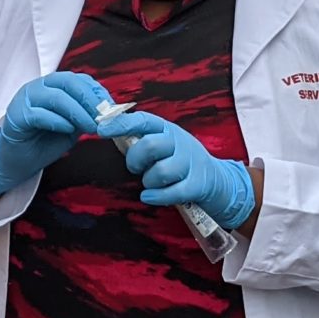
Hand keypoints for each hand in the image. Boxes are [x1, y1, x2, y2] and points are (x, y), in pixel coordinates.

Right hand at [0, 71, 113, 197]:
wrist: (18, 161)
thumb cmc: (44, 142)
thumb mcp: (72, 126)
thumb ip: (86, 116)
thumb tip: (108, 113)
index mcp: (52, 86)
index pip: (78, 79)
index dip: (97, 92)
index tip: (112, 108)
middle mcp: (38, 87)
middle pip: (67, 82)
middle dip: (89, 99)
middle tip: (103, 117)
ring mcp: (25, 99)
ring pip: (55, 96)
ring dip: (77, 112)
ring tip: (90, 127)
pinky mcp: (16, 116)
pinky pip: (39, 114)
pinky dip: (57, 121)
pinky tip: (68, 130)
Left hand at [95, 109, 256, 228]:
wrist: (218, 181)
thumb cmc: (180, 161)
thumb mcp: (164, 143)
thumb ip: (140, 138)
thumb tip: (107, 130)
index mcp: (167, 129)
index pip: (142, 120)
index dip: (121, 124)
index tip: (101, 129)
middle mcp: (180, 142)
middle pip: (150, 146)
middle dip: (135, 160)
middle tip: (136, 168)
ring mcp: (190, 163)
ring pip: (160, 172)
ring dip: (149, 181)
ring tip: (151, 182)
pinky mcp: (197, 185)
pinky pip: (172, 192)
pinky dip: (156, 196)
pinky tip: (149, 196)